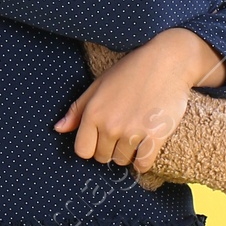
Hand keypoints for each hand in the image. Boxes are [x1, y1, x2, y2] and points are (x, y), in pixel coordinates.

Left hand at [55, 28, 225, 171]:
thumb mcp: (98, 85)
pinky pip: (142, 164)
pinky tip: (146, 148)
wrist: (167, 62)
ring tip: (136, 133)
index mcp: (93, 113)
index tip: (103, 138)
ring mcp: (133, 132)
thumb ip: (77, 109)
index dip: (92, 146)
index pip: (83, 151)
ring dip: (128, 152)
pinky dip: (143, 161)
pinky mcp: (155, 136)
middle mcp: (110, 125)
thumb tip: (58, 129)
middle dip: (110, 148)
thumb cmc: (130, 71)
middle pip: (103, 157)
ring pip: (123, 160)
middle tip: (123, 131)